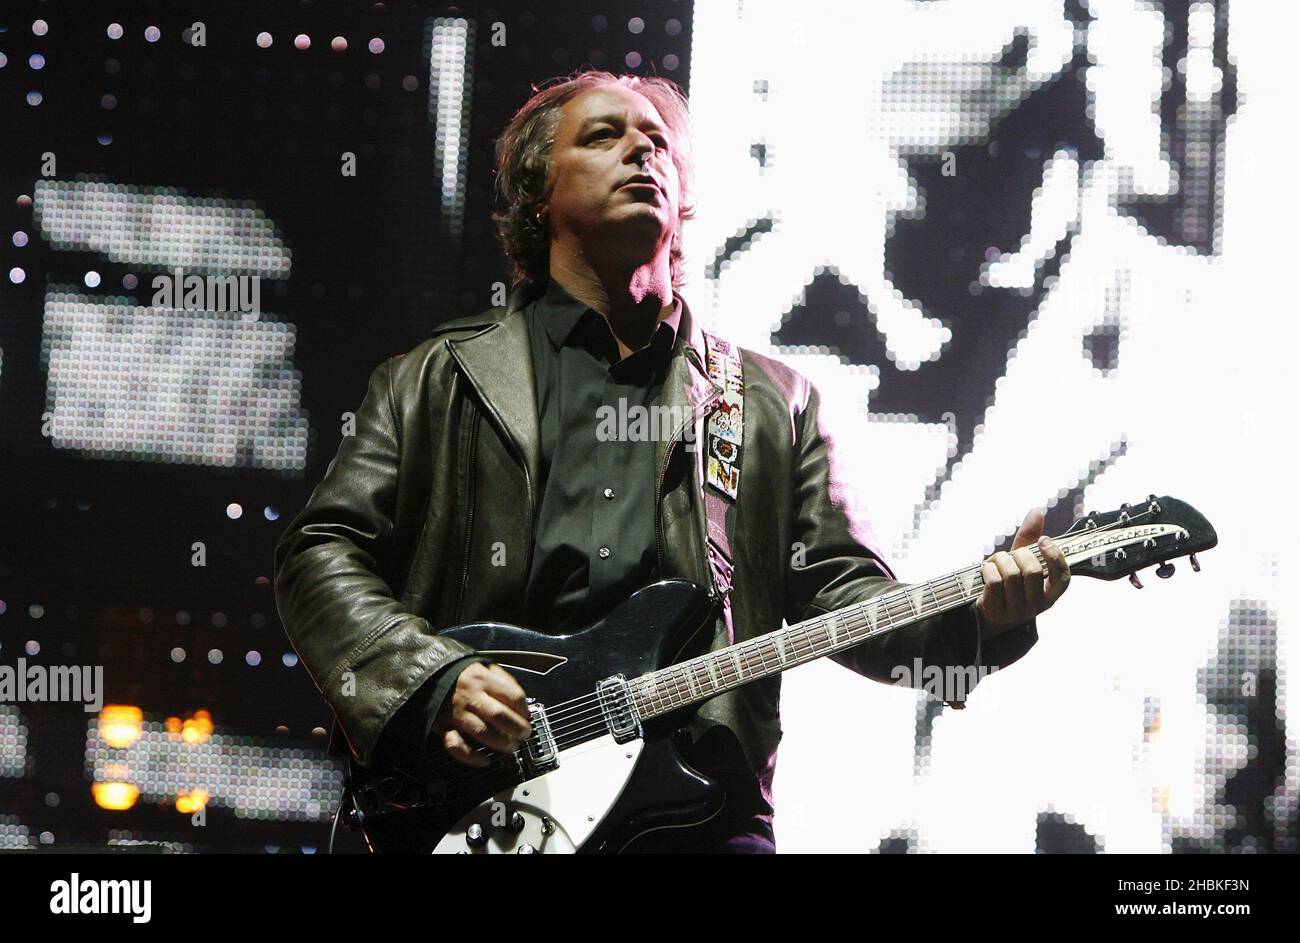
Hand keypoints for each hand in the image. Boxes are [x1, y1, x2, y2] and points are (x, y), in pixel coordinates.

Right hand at [432, 663, 531, 766]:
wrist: (431, 675)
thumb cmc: (465, 675)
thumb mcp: (487, 668)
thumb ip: (507, 684)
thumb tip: (525, 708)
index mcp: (483, 679)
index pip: (512, 696)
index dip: (524, 710)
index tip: (527, 717)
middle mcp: (470, 696)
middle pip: (499, 715)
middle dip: (517, 729)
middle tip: (524, 734)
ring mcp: (457, 712)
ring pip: (481, 732)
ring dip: (501, 743)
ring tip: (511, 746)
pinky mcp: (444, 727)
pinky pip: (457, 746)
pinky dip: (471, 757)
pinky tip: (485, 760)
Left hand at [976, 508, 1069, 629]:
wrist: (989, 613)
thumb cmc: (1009, 583)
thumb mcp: (1021, 562)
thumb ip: (1029, 539)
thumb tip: (1036, 512)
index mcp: (1050, 594)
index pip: (1063, 577)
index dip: (1055, 556)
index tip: (1043, 540)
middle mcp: (1037, 605)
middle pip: (1032, 571)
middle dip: (1019, 554)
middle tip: (1012, 554)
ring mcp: (1017, 610)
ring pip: (1011, 574)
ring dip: (1000, 560)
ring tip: (997, 562)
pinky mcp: (997, 610)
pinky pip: (994, 581)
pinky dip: (988, 568)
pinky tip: (986, 570)